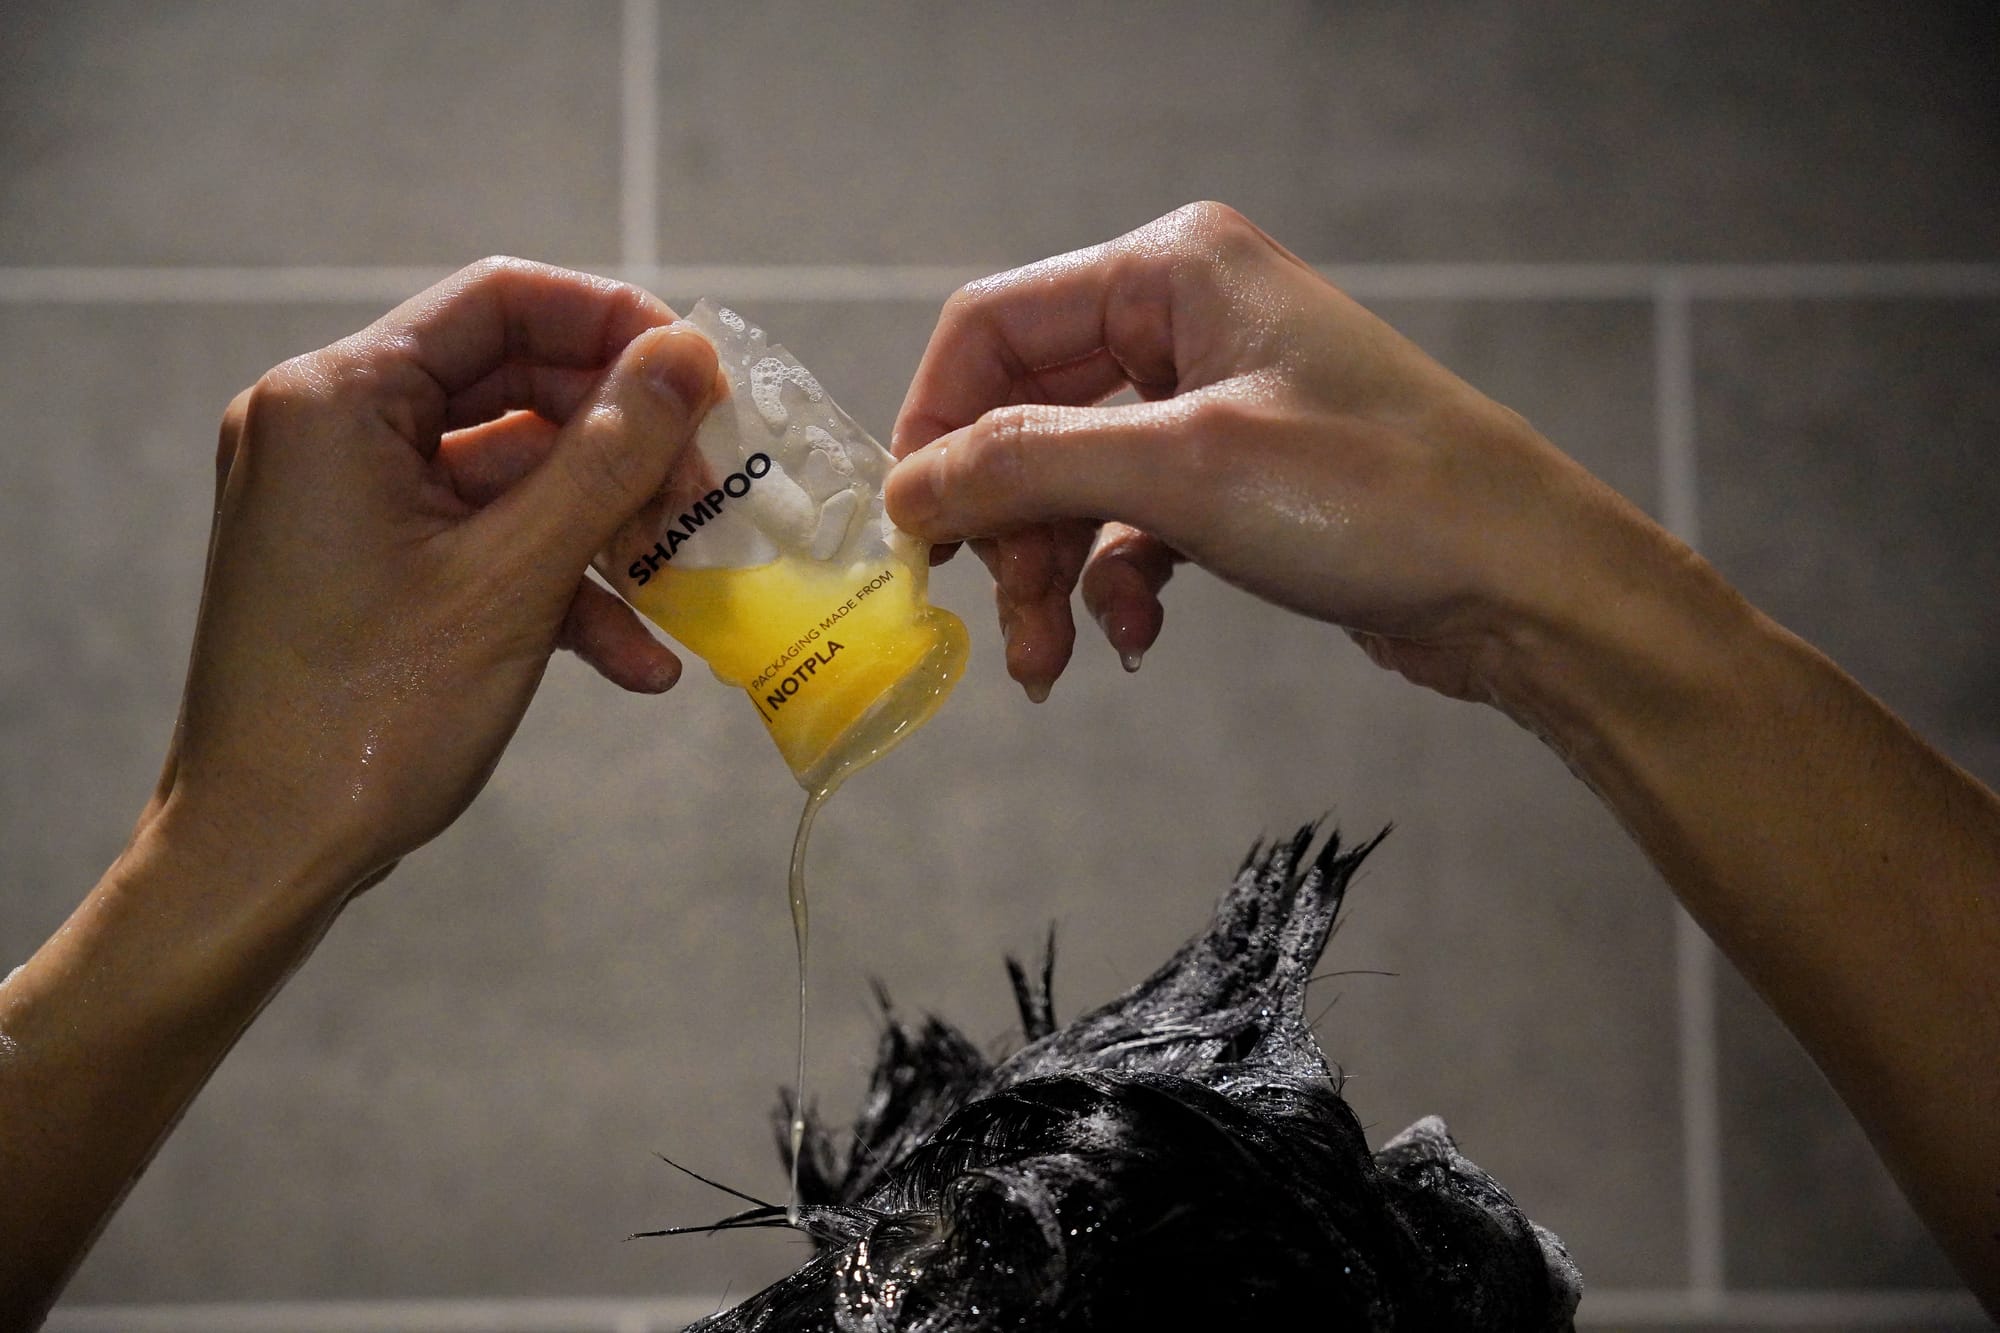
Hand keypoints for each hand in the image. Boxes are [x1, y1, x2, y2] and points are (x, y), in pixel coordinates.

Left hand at [145, 257, 718, 901]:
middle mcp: (330, 428)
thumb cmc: (372, 716)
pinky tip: (634, 659)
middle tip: (707, 496)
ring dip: (603, 526)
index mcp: (339, 400)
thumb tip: (689, 356)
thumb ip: (607, 457)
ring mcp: (345, 500)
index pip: (500, 301)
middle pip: (512, 385)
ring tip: (685, 583)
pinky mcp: (366, 564)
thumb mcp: (512, 581)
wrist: (261, 856)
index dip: (615, 325)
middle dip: (621, 446)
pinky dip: (555, 584)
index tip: (704, 381)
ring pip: (509, 473)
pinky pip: (479, 539)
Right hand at [884, 201, 1663, 709]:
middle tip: (997, 617)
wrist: (1522, 584)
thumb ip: (1028, 467)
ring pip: (1077, 483)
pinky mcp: (1239, 477)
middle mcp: (1186, 321)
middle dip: (1006, 525)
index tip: (912, 530)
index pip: (994, 328)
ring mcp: (1215, 401)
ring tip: (1055, 663)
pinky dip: (1119, 583)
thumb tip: (908, 485)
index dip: (937, 427)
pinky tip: (1135, 636)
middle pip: (1029, 416)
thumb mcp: (1183, 471)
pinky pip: (1135, 525)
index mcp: (1172, 270)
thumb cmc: (1377, 496)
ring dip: (1053, 573)